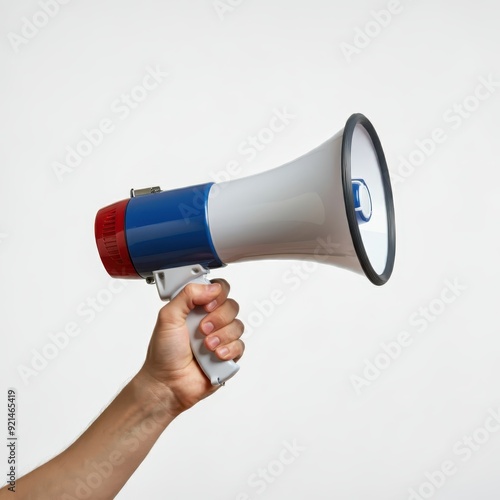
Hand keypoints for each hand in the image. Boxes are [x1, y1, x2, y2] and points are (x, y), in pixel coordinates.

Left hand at [139, 279, 244, 415]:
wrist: (167, 384)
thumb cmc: (163, 354)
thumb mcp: (168, 317)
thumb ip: (187, 295)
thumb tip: (211, 288)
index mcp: (196, 308)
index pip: (218, 289)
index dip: (217, 294)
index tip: (206, 305)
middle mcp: (210, 320)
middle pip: (232, 306)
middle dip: (218, 318)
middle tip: (202, 329)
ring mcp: (220, 338)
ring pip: (238, 325)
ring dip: (222, 336)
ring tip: (206, 346)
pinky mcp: (228, 355)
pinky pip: (240, 345)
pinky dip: (228, 349)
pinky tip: (215, 355)